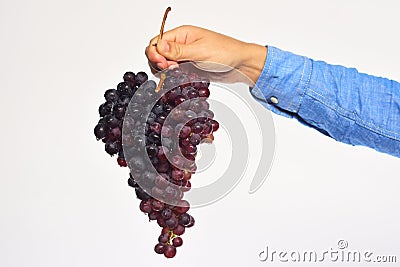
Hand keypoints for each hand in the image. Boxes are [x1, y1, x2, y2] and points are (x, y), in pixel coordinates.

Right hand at [145, 25, 266, 83]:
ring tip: (176, 74)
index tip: (162, 64)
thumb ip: (178, 50)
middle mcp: (181, 45)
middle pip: (157, 54)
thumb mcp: (201, 51)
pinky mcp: (189, 69)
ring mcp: (184, 57)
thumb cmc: (226, 52)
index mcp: (182, 34)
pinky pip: (174, 73)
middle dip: (159, 63)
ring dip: (165, 71)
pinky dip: (172, 77)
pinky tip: (177, 80)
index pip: (157, 41)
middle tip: (171, 70)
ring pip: (164, 65)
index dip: (155, 53)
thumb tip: (159, 46)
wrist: (241, 65)